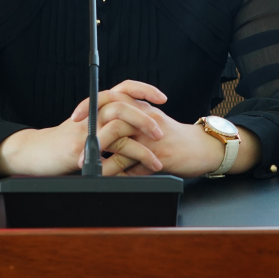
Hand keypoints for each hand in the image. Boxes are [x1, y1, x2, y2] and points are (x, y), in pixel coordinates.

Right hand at [0, 83, 164, 176]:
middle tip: (162, 130)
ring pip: (119, 124)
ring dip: (142, 139)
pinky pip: (111, 149)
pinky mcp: (81, 146)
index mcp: (94, 106)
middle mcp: (91, 112)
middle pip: (123, 103)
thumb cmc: (62, 144)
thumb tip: (135, 129)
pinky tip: (139, 169)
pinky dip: (128, 159)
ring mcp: (86, 128)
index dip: (143, 89)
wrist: (35, 153)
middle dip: (147, 115)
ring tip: (157, 153)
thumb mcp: (86, 129)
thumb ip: (107, 125)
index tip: (163, 97)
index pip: (122, 88)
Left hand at [72, 80, 260, 177]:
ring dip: (103, 157)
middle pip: (113, 119)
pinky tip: (110, 180)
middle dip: (92, 135)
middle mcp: (145, 118)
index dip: (90, 105)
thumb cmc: (174, 137)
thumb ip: (127, 124)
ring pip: (122, 143)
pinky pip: (136, 165)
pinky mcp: (162, 155)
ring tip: (89, 167)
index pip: (111, 97)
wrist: (204, 147)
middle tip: (79, 150)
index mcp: (140, 108)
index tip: (75, 117)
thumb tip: (101, 135)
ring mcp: (153, 137)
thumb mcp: (150, 122)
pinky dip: (121, 174)